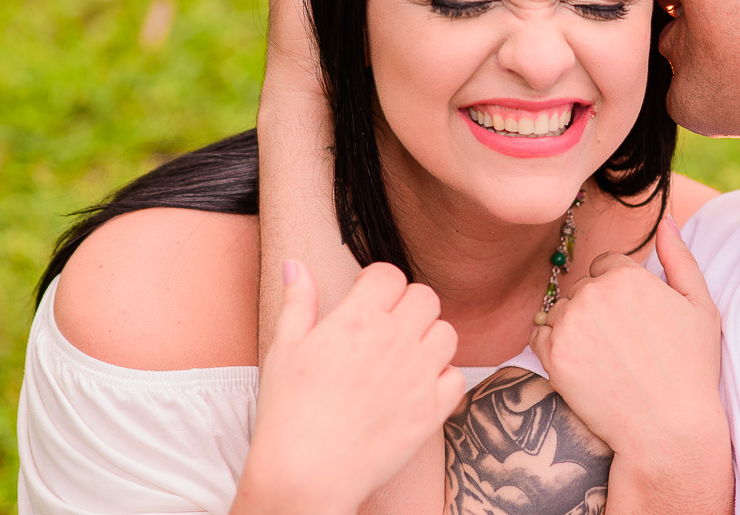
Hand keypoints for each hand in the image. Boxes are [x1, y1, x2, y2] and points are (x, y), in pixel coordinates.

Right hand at [236, 260, 463, 514]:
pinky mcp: (432, 410)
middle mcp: (395, 341)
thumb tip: (295, 264)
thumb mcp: (283, 348)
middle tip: (389, 325)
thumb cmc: (288, 413)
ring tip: (406, 355)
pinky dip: (442, 379)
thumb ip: (298, 301)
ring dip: (430, 338)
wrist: (306, 474)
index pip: (390, 274)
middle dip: (408, 305)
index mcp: (358, 319)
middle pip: (425, 297)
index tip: (369, 296)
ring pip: (447, 333)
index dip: (379, 281)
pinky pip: (456, 377)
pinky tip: (417, 388)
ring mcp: (418, 375)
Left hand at [529, 216, 732, 514]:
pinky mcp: (552, 355)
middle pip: (582, 287)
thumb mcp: (700, 306)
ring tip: (605, 360)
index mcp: (627, 274)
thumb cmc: (690, 370)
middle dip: (596, 309)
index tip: (635, 323)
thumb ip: (680, 256)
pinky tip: (583, 368)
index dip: (620, 293)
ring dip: (574, 328)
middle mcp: (594, 292)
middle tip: (622, 346)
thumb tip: (665, 219)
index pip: (606, 265)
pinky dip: (555, 349)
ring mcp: (570, 323)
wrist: (667, 430)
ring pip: (560, 310)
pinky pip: (540, 336)